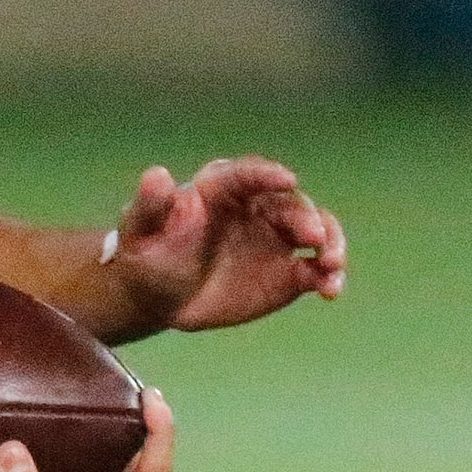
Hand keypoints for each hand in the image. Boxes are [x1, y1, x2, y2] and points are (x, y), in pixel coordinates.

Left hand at [111, 156, 345, 331]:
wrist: (158, 297)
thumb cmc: (146, 256)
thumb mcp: (140, 233)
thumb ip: (150, 206)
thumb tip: (155, 174)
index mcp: (220, 190)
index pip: (247, 175)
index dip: (267, 174)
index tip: (286, 178)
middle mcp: (257, 208)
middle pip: (290, 204)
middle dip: (307, 217)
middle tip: (315, 238)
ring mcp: (277, 239)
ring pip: (316, 232)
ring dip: (331, 243)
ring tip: (332, 264)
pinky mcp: (289, 272)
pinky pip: (317, 270)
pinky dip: (329, 276)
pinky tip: (330, 291)